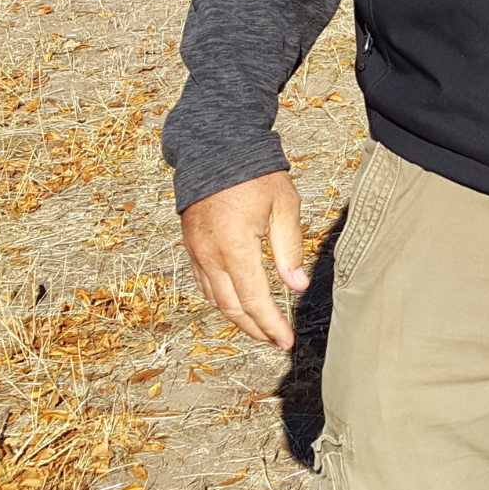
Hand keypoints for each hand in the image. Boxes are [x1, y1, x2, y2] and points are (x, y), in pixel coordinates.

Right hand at [180, 171, 307, 348]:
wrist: (216, 148)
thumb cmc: (254, 174)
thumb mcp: (284, 205)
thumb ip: (290, 248)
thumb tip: (296, 286)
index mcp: (235, 247)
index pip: (255, 300)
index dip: (271, 325)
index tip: (285, 340)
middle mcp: (211, 255)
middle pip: (232, 307)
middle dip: (255, 329)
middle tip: (275, 340)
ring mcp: (197, 252)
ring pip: (215, 299)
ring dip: (238, 318)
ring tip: (259, 327)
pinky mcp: (192, 246)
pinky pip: (205, 284)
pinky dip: (222, 300)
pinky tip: (236, 302)